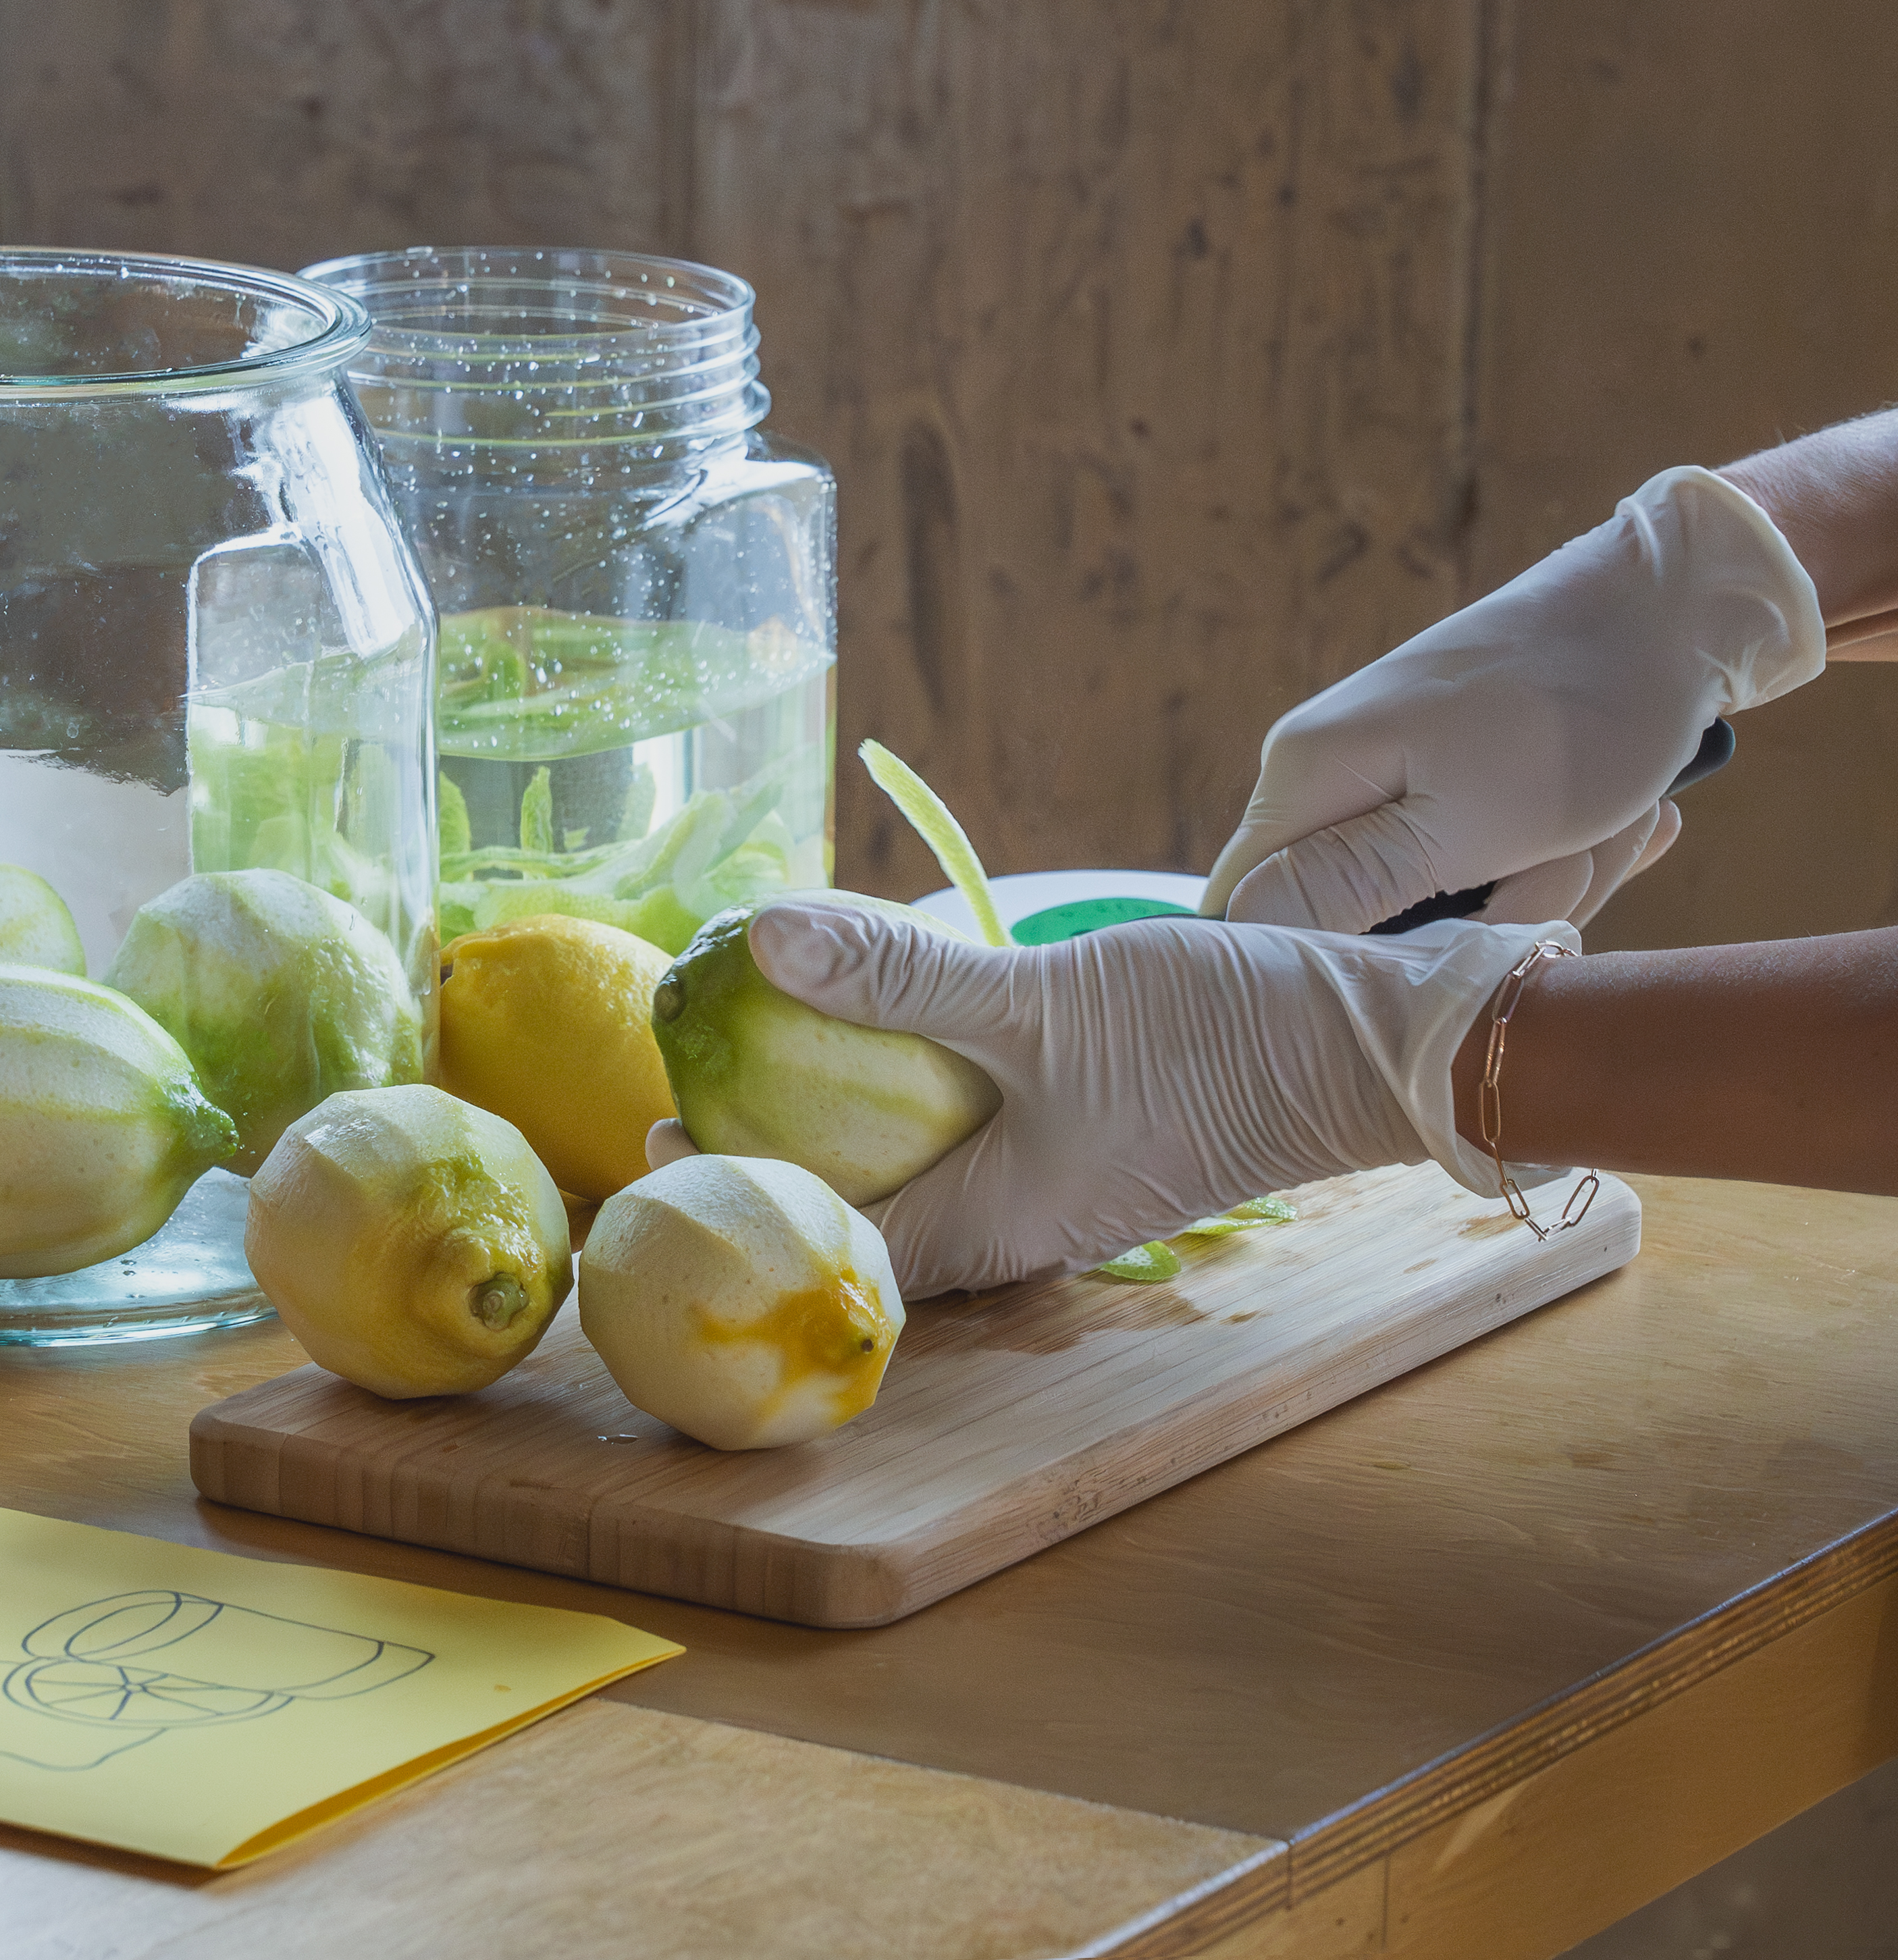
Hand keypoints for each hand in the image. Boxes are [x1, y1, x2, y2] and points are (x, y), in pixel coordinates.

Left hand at [663, 896, 1578, 1297]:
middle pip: (861, 1210)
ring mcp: (1057, 1187)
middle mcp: (1014, 1227)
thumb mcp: (1042, 1000)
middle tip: (684, 1082)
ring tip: (766, 1050)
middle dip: (769, 1157)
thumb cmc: (1212, 1039)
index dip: (727, 1200)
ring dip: (840, 1120)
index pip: (825, 1240)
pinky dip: (913, 1093)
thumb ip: (903, 980)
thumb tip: (759, 939)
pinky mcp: (1092, 1142)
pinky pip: (972, 1135)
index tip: (646, 1138)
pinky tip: (894, 1035)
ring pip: (917, 1170)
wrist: (1368, 1046)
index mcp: (989, 1226)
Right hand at [1200, 467, 1823, 933]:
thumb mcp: (1461, 823)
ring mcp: (1391, 773)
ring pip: (1443, 900)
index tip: (1441, 943)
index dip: (1337, 961)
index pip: (1252, 916)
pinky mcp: (1450, 777)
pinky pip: (1487, 865)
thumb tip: (1232, 933)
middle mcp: (1328, 772)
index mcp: (1305, 776)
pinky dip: (1557, 858)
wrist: (1673, 612)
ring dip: (1541, 886)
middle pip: (1362, 919)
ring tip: (1600, 828)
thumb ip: (1342, 884)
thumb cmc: (1571, 716)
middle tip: (1558, 860)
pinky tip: (1615, 821)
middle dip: (1480, 918)